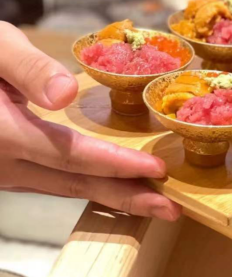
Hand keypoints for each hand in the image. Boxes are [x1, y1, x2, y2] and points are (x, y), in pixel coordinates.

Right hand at [0, 22, 180, 220]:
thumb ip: (28, 69)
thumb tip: (63, 94)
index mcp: (3, 133)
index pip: (70, 154)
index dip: (116, 164)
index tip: (156, 170)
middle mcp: (3, 163)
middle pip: (73, 183)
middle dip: (126, 197)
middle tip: (171, 208)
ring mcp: (3, 172)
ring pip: (64, 187)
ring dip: (110, 195)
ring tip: (151, 201)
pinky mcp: (7, 169)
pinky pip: (53, 182)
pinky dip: (87, 185)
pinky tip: (111, 185)